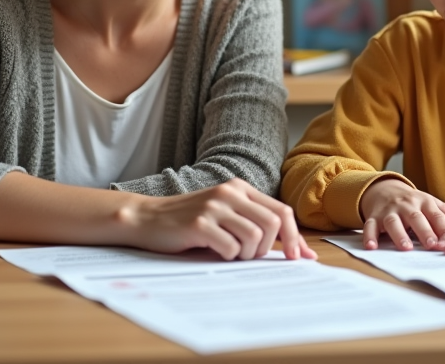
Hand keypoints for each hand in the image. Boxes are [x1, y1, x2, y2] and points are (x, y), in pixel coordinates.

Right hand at [121, 178, 317, 261]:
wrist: (147, 218)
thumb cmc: (189, 221)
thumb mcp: (224, 213)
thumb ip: (255, 223)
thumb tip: (298, 250)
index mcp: (240, 188)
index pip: (282, 210)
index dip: (295, 236)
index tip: (298, 257)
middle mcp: (230, 192)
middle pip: (274, 223)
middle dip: (270, 248)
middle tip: (252, 256)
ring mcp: (214, 206)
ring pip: (255, 236)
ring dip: (248, 254)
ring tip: (231, 254)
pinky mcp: (199, 223)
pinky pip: (231, 248)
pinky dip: (228, 257)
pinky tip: (215, 252)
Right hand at [359, 178, 444, 250]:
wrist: (384, 188)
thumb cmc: (413, 202)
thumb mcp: (432, 204)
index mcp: (425, 202)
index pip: (437, 216)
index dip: (444, 228)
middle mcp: (407, 205)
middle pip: (416, 218)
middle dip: (424, 231)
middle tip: (432, 244)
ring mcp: (389, 211)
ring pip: (393, 222)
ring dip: (399, 235)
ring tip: (406, 248)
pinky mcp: (374, 217)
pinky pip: (370, 226)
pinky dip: (369, 236)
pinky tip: (371, 247)